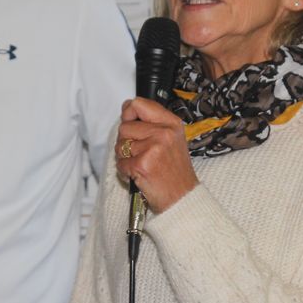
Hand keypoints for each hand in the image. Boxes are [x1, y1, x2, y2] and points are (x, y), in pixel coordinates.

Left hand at [114, 98, 197, 212]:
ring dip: (125, 157)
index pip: (139, 104)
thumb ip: (151, 122)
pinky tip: (140, 175)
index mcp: (171, 123)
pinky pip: (120, 163)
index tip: (130, 121)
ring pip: (120, 145)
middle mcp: (163, 133)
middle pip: (125, 126)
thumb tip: (127, 106)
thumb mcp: (172, 139)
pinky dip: (125, 171)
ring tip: (143, 164)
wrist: (182, 198)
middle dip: (126, 141)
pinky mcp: (141, 165)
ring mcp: (153, 148)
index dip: (128, 113)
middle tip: (142, 153)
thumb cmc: (175, 171)